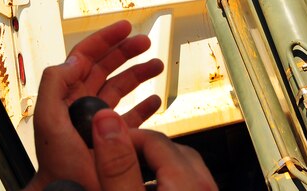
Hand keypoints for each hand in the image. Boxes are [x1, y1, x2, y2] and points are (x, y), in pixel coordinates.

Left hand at [28, 21, 163, 190]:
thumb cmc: (58, 166)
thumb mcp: (49, 122)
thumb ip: (55, 85)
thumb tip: (73, 61)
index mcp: (67, 95)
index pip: (84, 57)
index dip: (104, 39)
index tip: (124, 27)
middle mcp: (82, 103)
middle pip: (104, 67)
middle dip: (125, 51)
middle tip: (145, 42)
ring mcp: (98, 120)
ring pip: (120, 87)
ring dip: (138, 74)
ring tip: (157, 65)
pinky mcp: (112, 138)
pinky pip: (130, 115)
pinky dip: (144, 105)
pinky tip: (155, 100)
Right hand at [92, 109, 216, 190]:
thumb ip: (118, 166)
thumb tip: (107, 122)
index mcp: (188, 182)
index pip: (154, 137)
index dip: (123, 136)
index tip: (102, 142)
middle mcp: (205, 188)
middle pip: (171, 150)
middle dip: (140, 149)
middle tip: (113, 157)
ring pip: (181, 169)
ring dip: (153, 167)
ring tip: (126, 175)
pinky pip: (187, 187)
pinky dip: (165, 184)